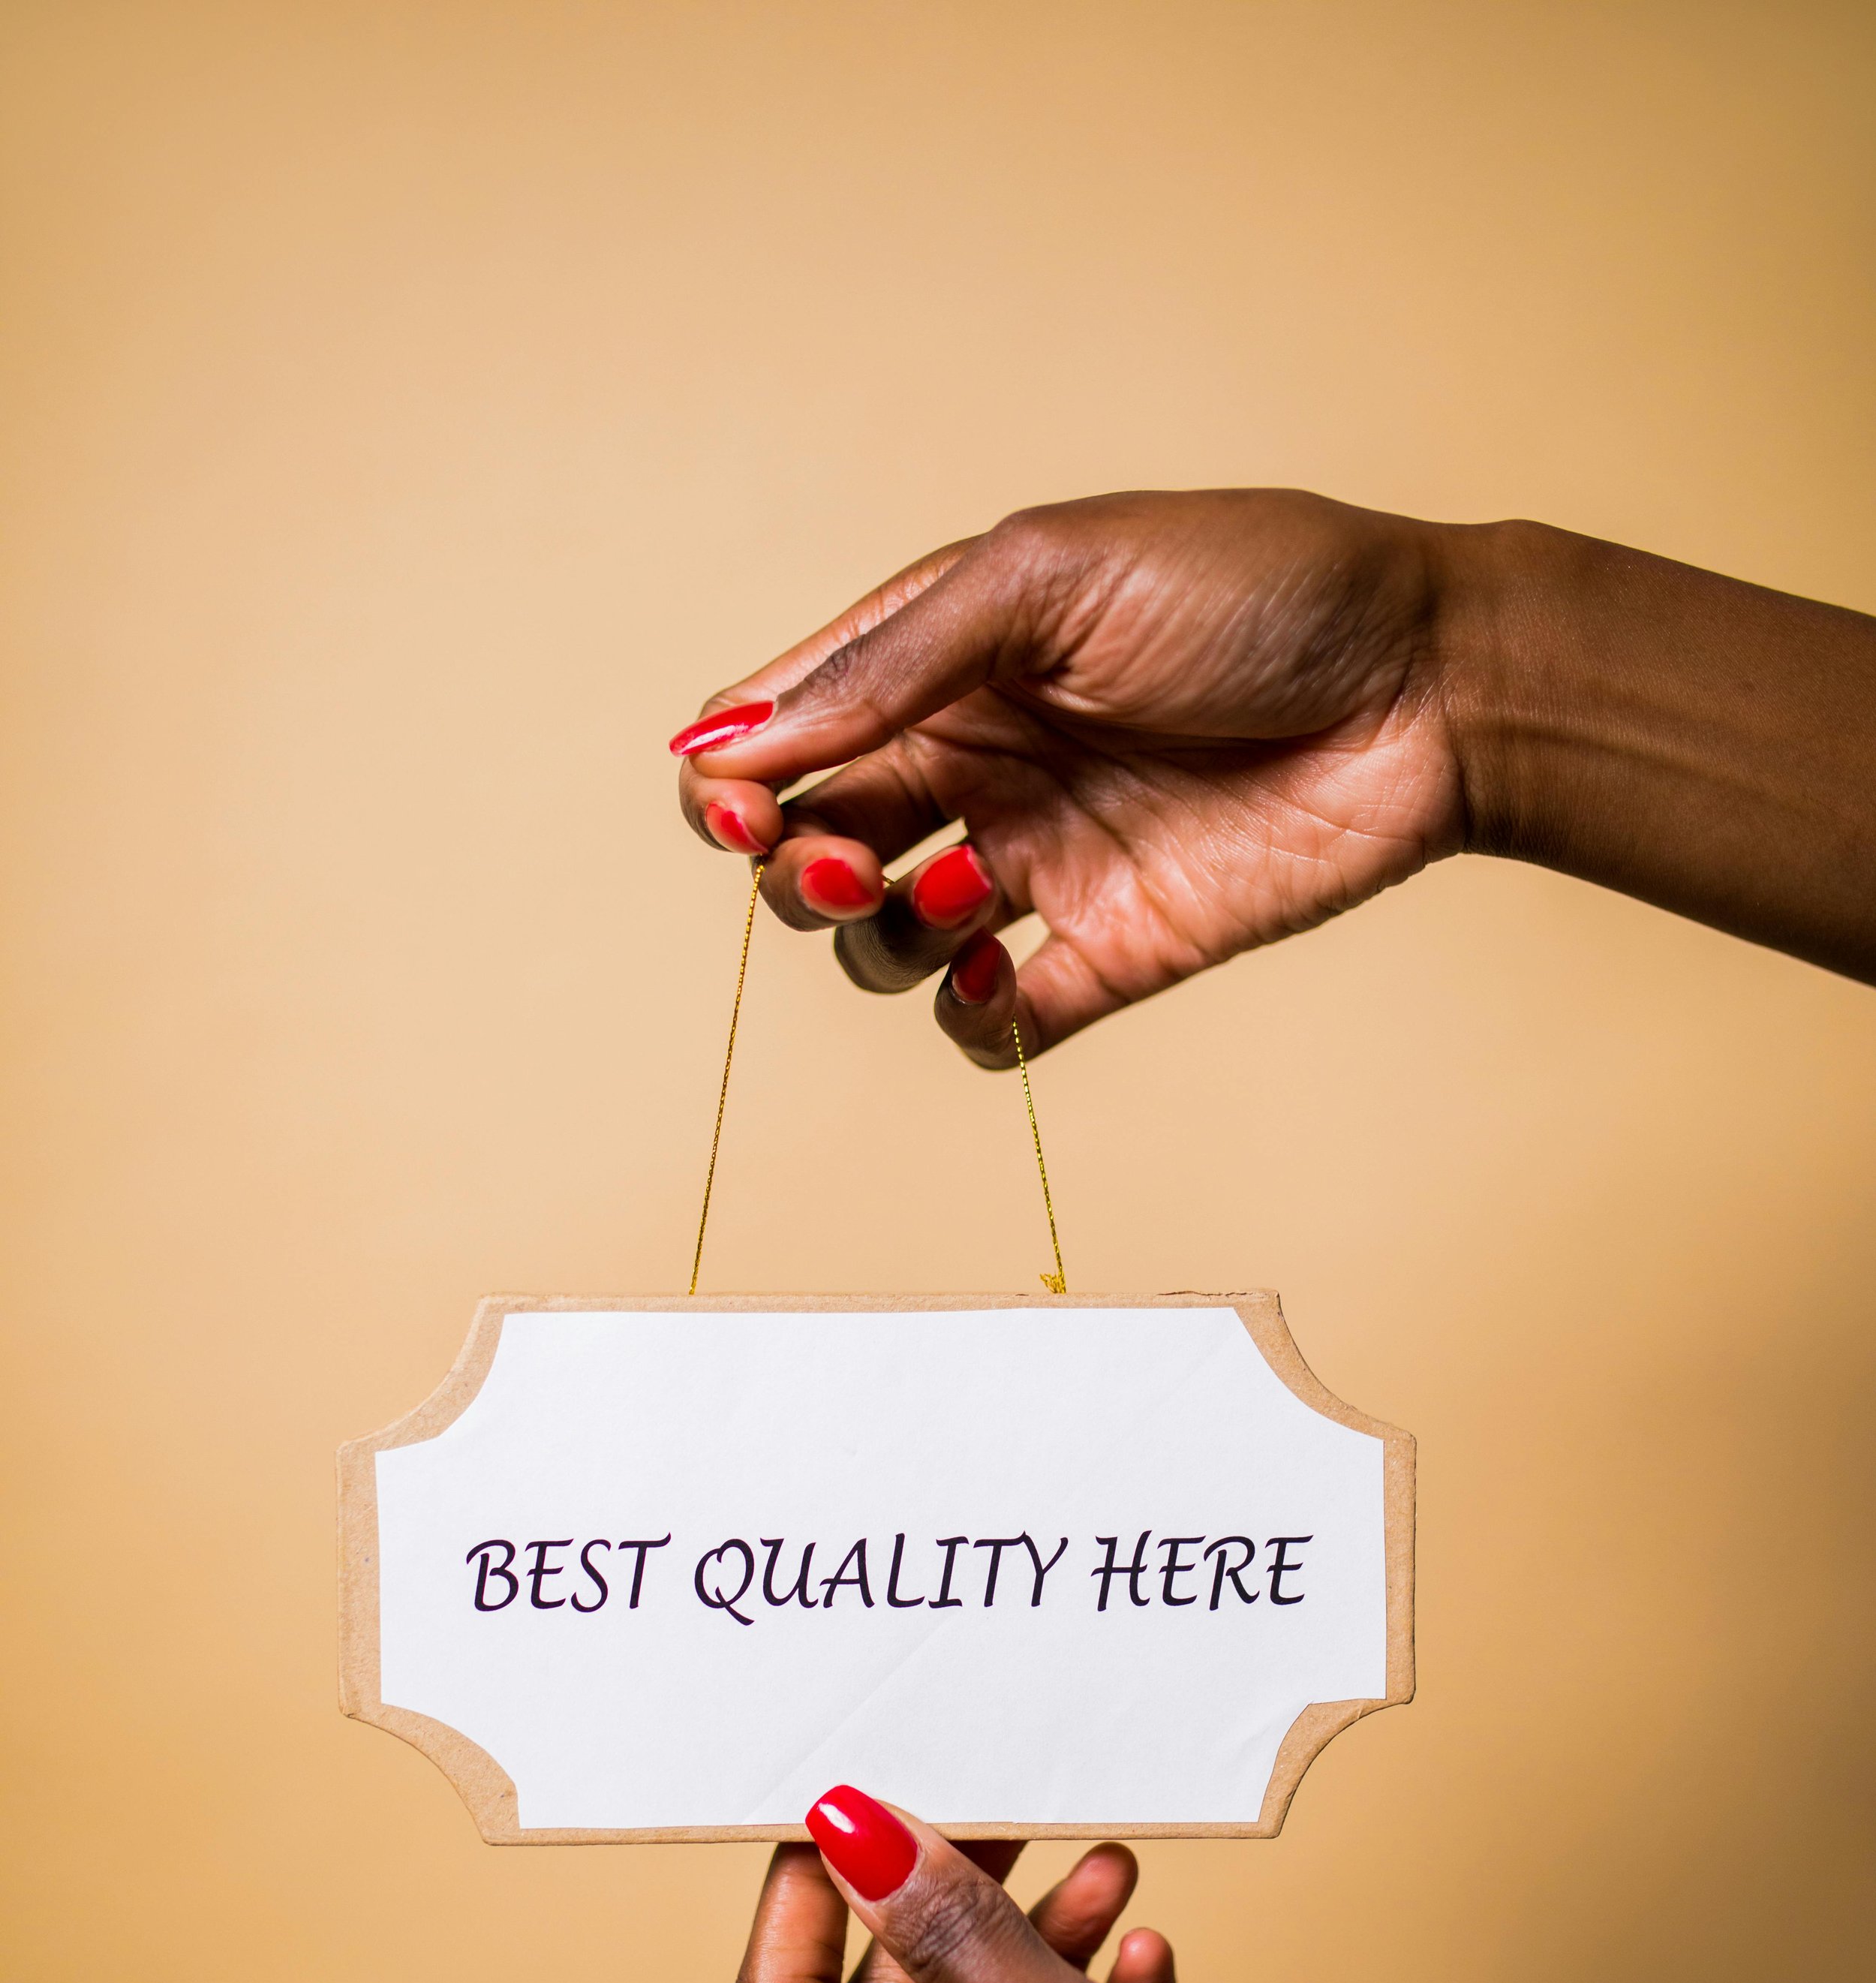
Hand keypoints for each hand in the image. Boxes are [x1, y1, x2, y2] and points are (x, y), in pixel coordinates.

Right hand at [675, 493, 1875, 1043]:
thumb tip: (723, 739)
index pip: (781, 741)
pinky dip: (975, 1021)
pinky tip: (1007, 976)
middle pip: (812, 852)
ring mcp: (1042, 864)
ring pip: (887, 949)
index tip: (741, 804)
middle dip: (797, 869)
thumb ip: (889, 662)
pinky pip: (997, 1024)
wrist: (1428, 685)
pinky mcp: (1112, 952)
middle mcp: (978, 768)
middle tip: (854, 860)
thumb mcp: (1047, 578)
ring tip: (952, 899)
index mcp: (942, 667)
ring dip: (880, 943)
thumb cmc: (1257, 590)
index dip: (732, 786)